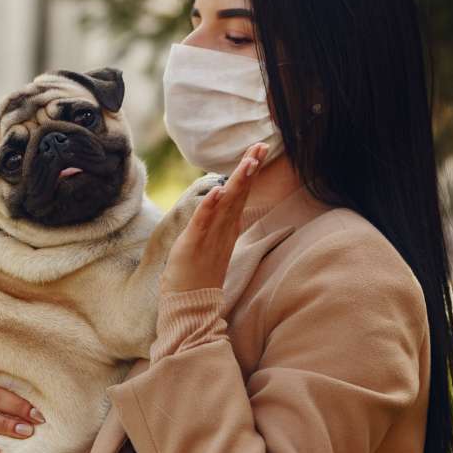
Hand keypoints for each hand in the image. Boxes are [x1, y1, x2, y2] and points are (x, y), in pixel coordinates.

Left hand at [159, 142, 268, 294]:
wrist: (190, 306)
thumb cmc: (198, 277)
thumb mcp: (212, 245)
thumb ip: (218, 225)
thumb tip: (222, 207)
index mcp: (228, 229)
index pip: (241, 195)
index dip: (249, 173)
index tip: (259, 151)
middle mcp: (223, 231)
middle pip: (239, 195)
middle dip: (250, 170)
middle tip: (262, 146)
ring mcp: (210, 238)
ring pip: (226, 205)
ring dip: (237, 182)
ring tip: (248, 161)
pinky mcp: (193, 245)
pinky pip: (203, 222)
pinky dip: (210, 206)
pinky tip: (218, 190)